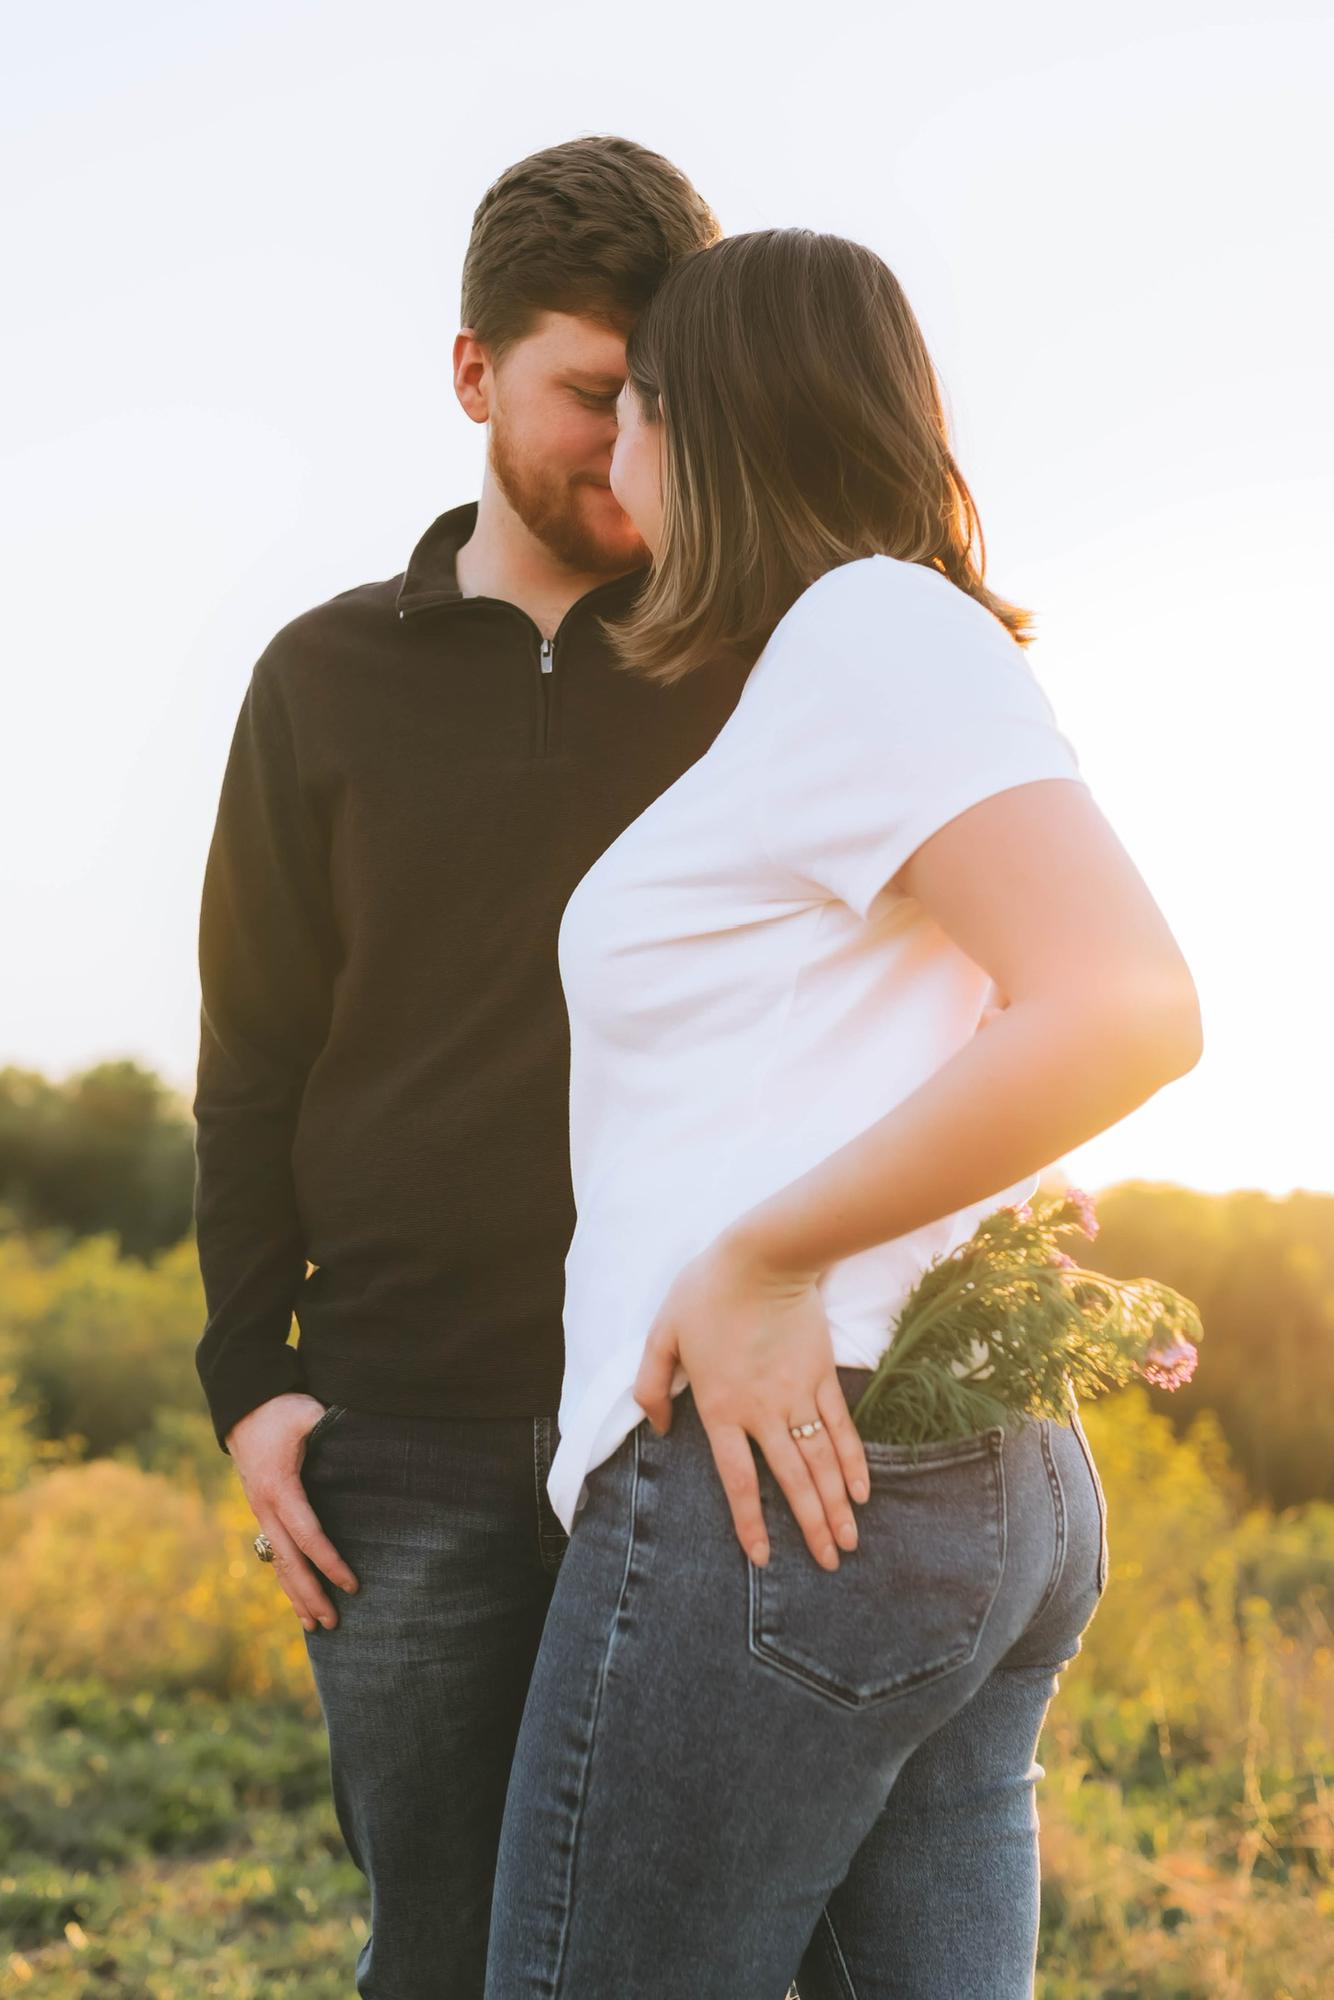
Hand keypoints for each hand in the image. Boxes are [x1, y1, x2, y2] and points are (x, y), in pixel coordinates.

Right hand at [226, 1392, 359, 1630]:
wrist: (244, 1405)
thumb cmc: (282, 1409)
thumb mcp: (309, 1415)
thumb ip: (334, 1430)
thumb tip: (369, 1442)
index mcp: (280, 1488)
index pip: (308, 1535)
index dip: (330, 1563)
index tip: (353, 1585)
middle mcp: (265, 1507)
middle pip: (288, 1561)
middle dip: (310, 1594)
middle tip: (334, 1623)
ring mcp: (260, 1512)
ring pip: (277, 1563)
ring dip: (295, 1596)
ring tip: (315, 1627)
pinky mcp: (261, 1511)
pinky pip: (273, 1553)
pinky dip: (286, 1579)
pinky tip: (297, 1601)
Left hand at [632, 1233, 870, 1572]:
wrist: (762, 1258)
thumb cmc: (706, 1293)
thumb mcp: (661, 1335)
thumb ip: (651, 1384)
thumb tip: (657, 1427)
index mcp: (721, 1409)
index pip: (739, 1480)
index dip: (752, 1522)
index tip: (764, 1558)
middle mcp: (763, 1412)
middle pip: (792, 1481)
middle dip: (810, 1527)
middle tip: (829, 1564)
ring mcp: (798, 1396)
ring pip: (821, 1462)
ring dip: (836, 1506)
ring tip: (849, 1542)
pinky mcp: (822, 1376)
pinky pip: (841, 1428)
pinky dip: (853, 1461)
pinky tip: (861, 1491)